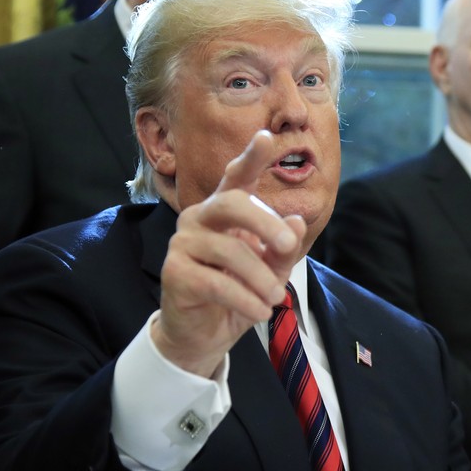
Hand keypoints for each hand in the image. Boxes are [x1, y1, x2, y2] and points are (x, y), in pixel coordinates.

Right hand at [151, 130, 306, 376]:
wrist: (204, 334)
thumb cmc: (239, 293)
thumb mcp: (270, 271)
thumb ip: (282, 247)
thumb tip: (297, 222)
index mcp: (226, 210)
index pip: (237, 177)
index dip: (250, 156)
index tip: (265, 136)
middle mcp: (201, 217)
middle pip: (232, 203)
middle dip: (264, 222)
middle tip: (288, 245)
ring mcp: (183, 242)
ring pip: (229, 250)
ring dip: (260, 277)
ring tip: (275, 298)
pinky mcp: (174, 271)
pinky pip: (215, 282)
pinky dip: (244, 299)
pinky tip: (259, 312)